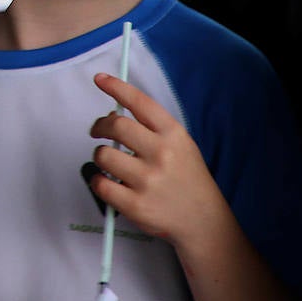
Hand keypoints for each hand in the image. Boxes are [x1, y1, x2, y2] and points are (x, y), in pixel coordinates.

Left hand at [87, 73, 232, 251]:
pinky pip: (100, 183)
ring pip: (103, 155)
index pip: (140, 102)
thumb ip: (151, 129)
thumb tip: (113, 114)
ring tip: (111, 163)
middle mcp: (161, 154)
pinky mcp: (136, 205)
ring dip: (100, 156)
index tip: (100, 79)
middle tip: (97, 130)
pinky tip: (108, 182)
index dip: (117, 87)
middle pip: (116, 125)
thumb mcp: (180, 145)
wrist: (203, 221)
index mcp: (173, 135)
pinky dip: (98, 181)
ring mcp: (148, 181)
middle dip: (100, 125)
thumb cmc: (187, 180)